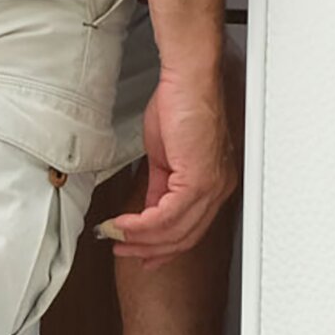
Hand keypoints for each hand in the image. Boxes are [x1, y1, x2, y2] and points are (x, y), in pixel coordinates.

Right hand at [101, 65, 237, 266]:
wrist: (187, 79)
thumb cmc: (181, 105)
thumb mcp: (166, 158)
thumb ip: (160, 190)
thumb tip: (146, 212)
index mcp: (213, 184)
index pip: (190, 231)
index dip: (163, 248)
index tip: (141, 255)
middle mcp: (218, 189)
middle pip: (183, 238)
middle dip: (148, 250)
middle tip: (122, 251)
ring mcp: (210, 186)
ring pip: (174, 232)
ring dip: (140, 240)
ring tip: (117, 238)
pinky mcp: (198, 180)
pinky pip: (165, 217)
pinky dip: (140, 225)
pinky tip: (123, 224)